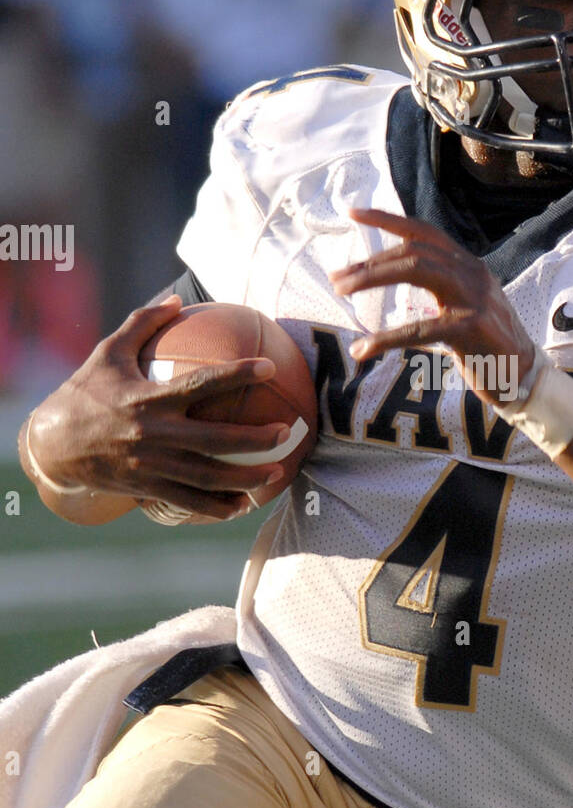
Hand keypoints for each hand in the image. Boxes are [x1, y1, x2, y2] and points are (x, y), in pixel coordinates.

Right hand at [27, 296, 292, 521]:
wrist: (51, 445)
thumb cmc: (85, 393)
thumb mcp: (107, 353)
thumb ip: (142, 324)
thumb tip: (176, 300)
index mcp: (148, 398)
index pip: (200, 384)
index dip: (237, 375)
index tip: (268, 366)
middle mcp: (153, 434)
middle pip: (215, 440)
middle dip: (256, 439)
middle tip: (287, 432)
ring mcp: (150, 466)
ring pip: (207, 477)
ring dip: (246, 478)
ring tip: (275, 473)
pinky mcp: (146, 488)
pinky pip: (188, 501)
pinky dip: (216, 506)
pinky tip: (241, 505)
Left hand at [328, 207, 536, 408]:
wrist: (526, 379)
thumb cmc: (489, 347)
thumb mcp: (466, 306)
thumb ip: (442, 287)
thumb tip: (402, 276)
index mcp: (469, 266)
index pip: (424, 231)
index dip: (386, 219)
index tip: (351, 212)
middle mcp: (473, 274)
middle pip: (414, 250)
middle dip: (370, 262)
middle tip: (337, 279)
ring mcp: (474, 298)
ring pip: (416, 271)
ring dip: (372, 278)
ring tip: (342, 291)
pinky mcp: (472, 328)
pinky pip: (420, 328)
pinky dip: (386, 338)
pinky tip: (363, 349)